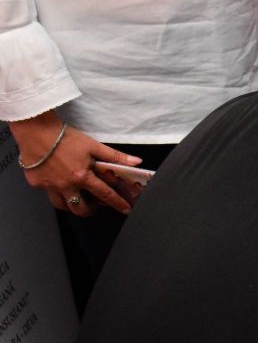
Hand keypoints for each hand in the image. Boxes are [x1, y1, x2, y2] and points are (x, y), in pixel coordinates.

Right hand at [10, 111, 140, 216]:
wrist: (36, 132)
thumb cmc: (64, 137)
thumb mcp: (93, 145)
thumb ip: (114, 156)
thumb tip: (136, 162)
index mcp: (82, 177)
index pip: (105, 195)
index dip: (117, 203)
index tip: (125, 209)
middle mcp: (66, 185)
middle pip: (80, 209)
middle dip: (90, 211)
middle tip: (95, 205)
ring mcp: (50, 186)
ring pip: (62, 205)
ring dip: (71, 204)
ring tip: (77, 197)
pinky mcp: (36, 183)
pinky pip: (47, 193)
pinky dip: (55, 192)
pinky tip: (59, 184)